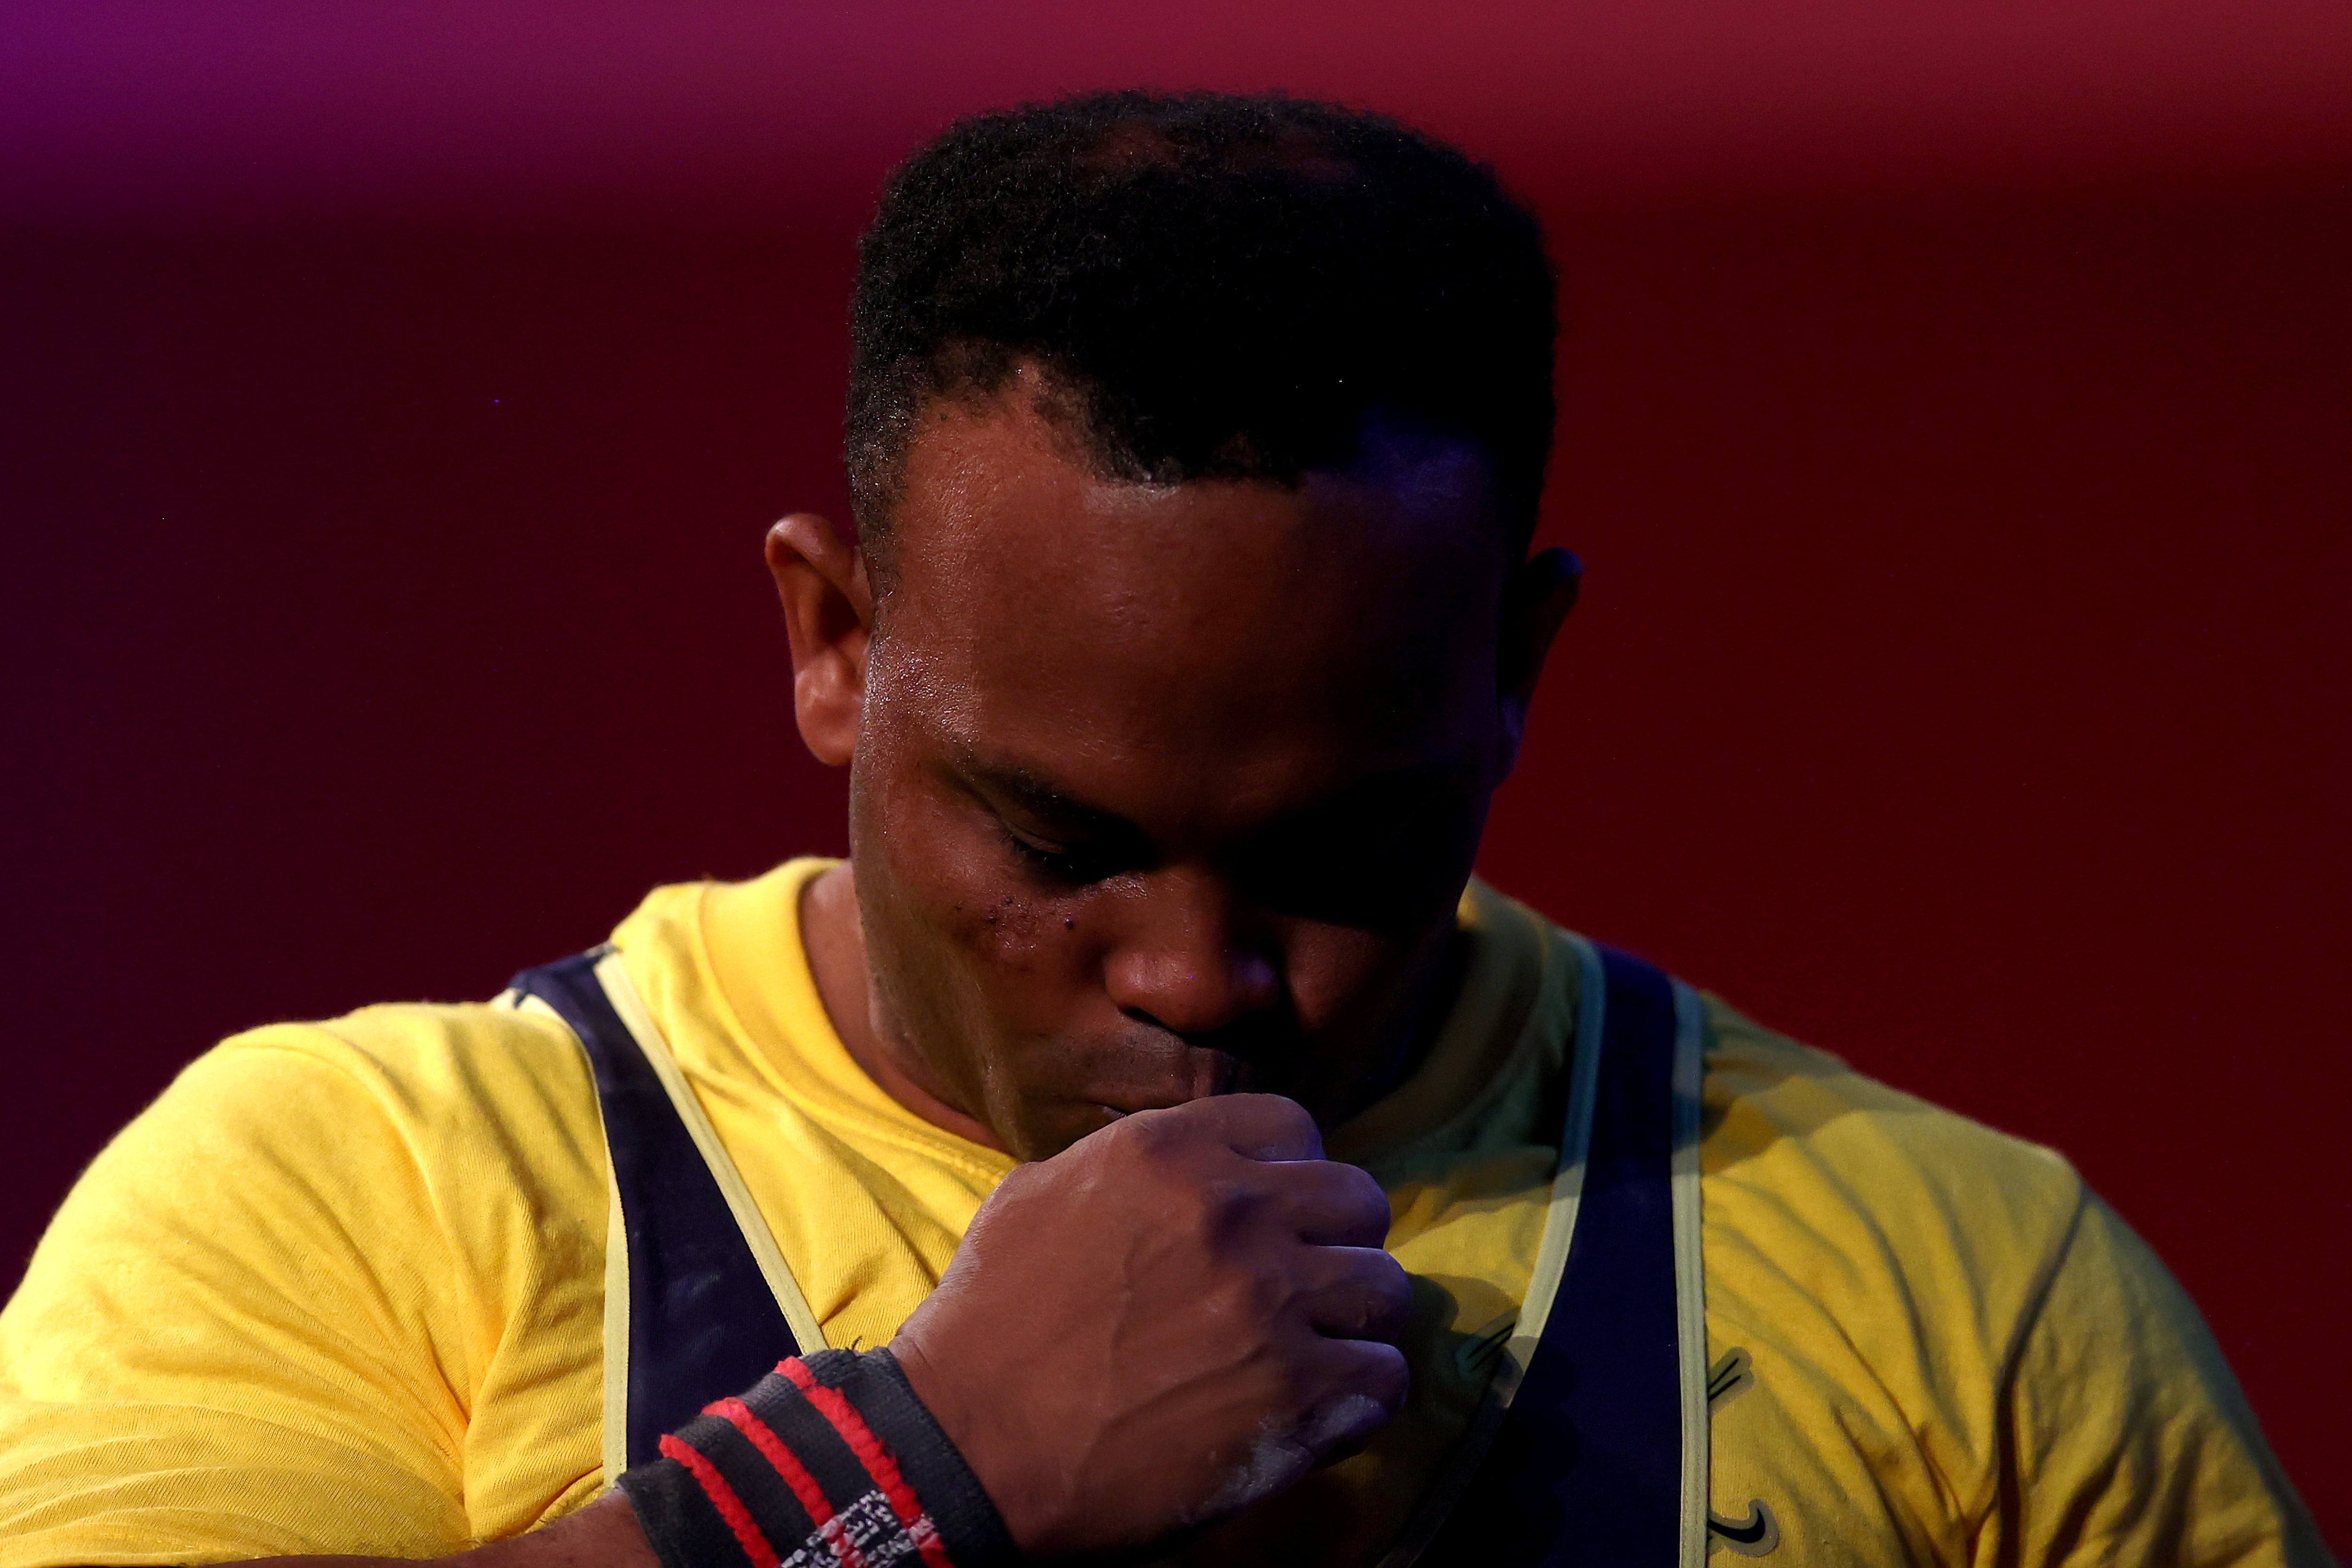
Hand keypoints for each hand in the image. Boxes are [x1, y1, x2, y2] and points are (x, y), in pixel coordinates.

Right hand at [891, 1093, 1410, 1559]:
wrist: (966, 1444)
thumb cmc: (989, 1323)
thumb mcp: (1039, 1195)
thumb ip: (1128, 1165)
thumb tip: (1190, 1167)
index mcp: (1170, 1151)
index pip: (1294, 1126)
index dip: (1292, 1173)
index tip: (1274, 1214)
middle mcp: (1234, 1211)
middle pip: (1359, 1199)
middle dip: (1337, 1241)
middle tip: (1302, 1286)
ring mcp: (1271, 1302)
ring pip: (1386, 1287)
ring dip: (1357, 1320)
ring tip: (1318, 1349)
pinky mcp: (1296, 1393)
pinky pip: (1387, 1376)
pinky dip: (1362, 1395)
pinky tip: (1320, 1407)